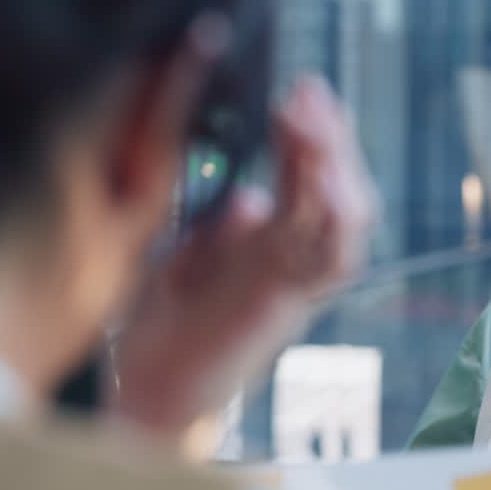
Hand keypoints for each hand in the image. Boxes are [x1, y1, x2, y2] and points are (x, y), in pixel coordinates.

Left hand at [111, 76, 373, 435]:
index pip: (302, 179)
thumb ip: (220, 236)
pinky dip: (336, 225)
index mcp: (265, 248)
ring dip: (336, 168)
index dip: (306, 136)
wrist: (147, 398)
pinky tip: (326, 184)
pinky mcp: (283, 307)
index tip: (298, 91)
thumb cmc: (160, 334)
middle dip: (330, 138)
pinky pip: (329, 266)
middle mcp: (288, 263)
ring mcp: (291, 284)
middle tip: (310, 92)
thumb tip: (251, 201)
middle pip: (333, 190)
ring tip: (317, 123)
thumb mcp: (183, 264)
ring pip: (343, 221)